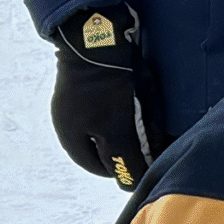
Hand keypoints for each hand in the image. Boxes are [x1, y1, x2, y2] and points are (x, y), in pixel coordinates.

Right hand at [52, 5, 157, 187]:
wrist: (96, 38)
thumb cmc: (104, 90)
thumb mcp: (116, 130)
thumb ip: (124, 159)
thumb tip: (132, 185)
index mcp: (70, 136)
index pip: (97, 166)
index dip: (122, 168)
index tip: (145, 162)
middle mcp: (71, 119)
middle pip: (103, 143)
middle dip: (128, 144)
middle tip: (152, 140)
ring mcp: (80, 98)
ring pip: (110, 122)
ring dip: (131, 124)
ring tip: (151, 117)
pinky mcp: (93, 80)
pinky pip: (114, 101)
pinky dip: (130, 104)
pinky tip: (145, 96)